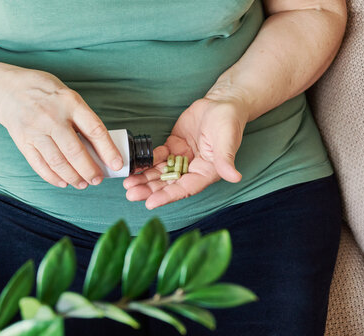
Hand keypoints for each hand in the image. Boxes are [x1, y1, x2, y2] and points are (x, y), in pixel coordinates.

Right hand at [0, 65, 122, 188]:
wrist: (7, 89)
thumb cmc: (46, 93)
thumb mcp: (68, 96)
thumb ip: (82, 119)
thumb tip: (101, 149)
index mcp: (70, 102)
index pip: (94, 130)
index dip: (108, 150)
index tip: (117, 164)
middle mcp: (52, 116)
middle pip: (75, 151)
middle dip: (90, 170)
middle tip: (97, 179)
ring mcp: (35, 130)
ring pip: (58, 162)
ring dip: (73, 177)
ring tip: (82, 183)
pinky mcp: (23, 141)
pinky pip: (39, 165)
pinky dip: (53, 177)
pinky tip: (63, 182)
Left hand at [123, 96, 247, 208]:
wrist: (221, 103)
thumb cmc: (229, 122)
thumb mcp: (227, 140)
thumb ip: (226, 159)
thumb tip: (235, 177)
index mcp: (206, 172)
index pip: (185, 188)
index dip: (167, 196)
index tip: (150, 203)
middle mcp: (192, 169)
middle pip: (168, 184)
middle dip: (150, 189)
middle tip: (130, 193)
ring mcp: (181, 159)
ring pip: (160, 173)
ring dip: (144, 178)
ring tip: (128, 183)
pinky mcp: (174, 147)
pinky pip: (158, 157)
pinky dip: (146, 161)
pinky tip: (135, 164)